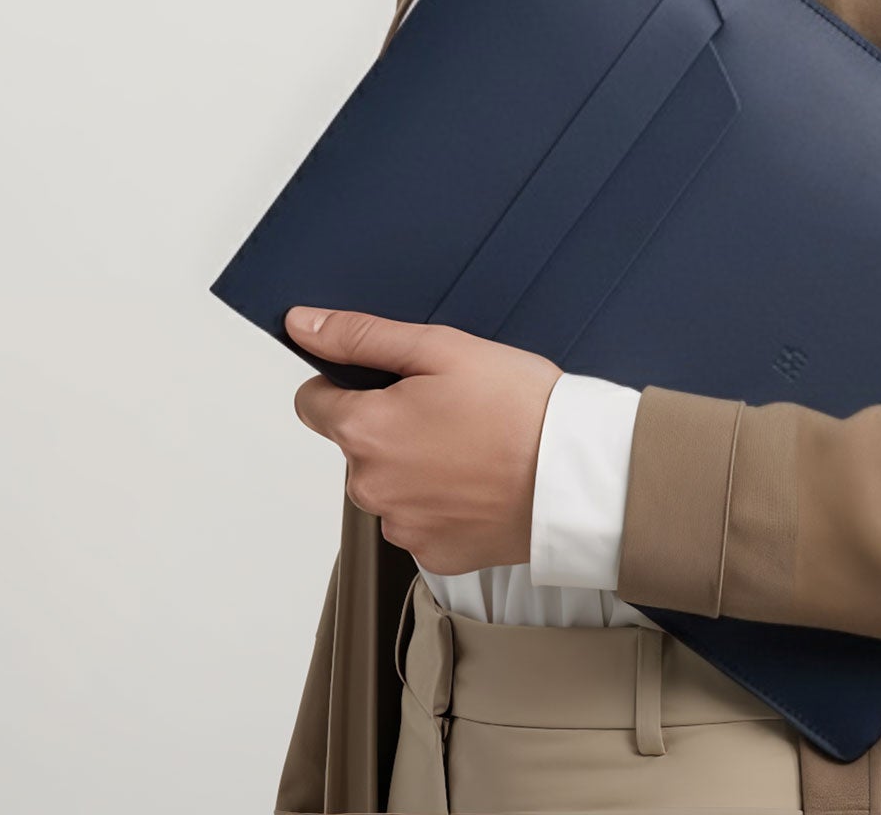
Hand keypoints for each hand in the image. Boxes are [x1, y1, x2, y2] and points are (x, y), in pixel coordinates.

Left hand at [287, 306, 564, 576]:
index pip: (313, 403)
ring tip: (473, 450)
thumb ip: (362, 336)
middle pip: (357, 447)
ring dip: (415, 470)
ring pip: (390, 486)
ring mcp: (402, 526)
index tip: (396, 385)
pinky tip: (480, 486)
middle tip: (452, 413)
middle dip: (391, 428)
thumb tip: (302, 325)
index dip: (350, 386)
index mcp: (364, 430)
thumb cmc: (518, 406)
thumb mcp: (441, 348)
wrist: (577, 476)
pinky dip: (442, 506)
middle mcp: (370, 486)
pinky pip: (421, 523)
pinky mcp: (433, 555)